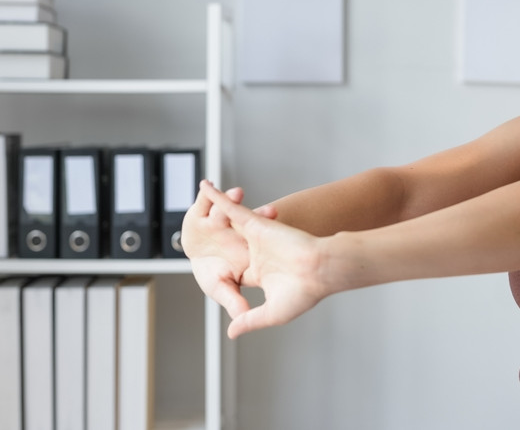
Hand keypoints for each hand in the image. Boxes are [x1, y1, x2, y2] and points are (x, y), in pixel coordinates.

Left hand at [199, 181, 329, 338]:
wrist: (321, 270)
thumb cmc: (304, 293)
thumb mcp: (271, 313)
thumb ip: (249, 319)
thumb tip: (231, 332)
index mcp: (262, 274)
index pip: (239, 274)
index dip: (226, 274)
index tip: (217, 276)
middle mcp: (258, 254)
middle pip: (231, 247)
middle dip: (217, 242)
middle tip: (201, 237)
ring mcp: (257, 238)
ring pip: (229, 224)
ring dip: (214, 214)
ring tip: (198, 207)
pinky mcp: (257, 224)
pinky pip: (231, 208)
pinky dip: (218, 197)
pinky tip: (205, 187)